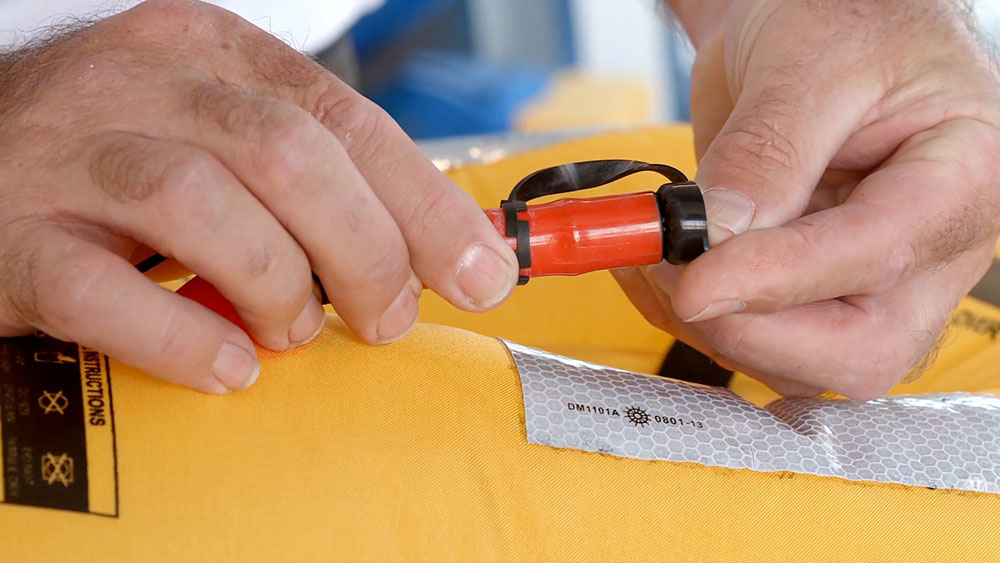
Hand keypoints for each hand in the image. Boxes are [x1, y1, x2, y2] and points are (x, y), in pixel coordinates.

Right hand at [0, 0, 517, 392]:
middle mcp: (141, 86)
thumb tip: (434, 249)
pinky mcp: (14, 238)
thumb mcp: (222, 134)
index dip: (425, 203)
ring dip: (277, 289)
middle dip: (365, 252)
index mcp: (212, 54)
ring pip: (204, 209)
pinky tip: (225, 362)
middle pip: (289, 157)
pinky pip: (105, 293)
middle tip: (383, 316)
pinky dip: (184, 339)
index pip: (346, 119)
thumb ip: (316, 178)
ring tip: (290, 332)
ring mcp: (68, 156)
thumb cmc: (118, 157)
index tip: (479, 271)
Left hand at [617, 0, 999, 398]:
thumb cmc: (843, 18)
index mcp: (960, 177)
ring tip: (654, 258)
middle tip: (674, 276)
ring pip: (803, 360)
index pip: (878, 255)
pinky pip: (761, 338)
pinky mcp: (812, 291)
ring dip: (714, 326)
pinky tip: (658, 271)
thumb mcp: (808, 62)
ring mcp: (869, 278)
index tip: (696, 279)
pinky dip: (697, 317)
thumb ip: (768, 151)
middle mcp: (926, 248)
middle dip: (752, 328)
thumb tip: (719, 235)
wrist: (816, 20)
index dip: (780, 279)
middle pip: (861, 348)